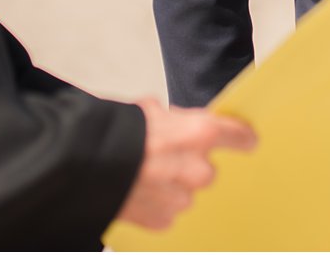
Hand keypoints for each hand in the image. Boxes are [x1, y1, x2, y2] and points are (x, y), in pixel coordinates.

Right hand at [115, 97, 257, 229]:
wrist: (84, 163)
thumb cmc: (115, 132)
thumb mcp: (151, 109)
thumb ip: (178, 120)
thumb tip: (184, 126)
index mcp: (201, 135)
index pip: (240, 137)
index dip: (241, 137)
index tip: (246, 140)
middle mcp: (199, 171)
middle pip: (208, 169)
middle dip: (191, 163)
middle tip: (164, 155)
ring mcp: (182, 200)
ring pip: (186, 192)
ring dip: (172, 185)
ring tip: (144, 174)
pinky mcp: (164, 220)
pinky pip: (168, 211)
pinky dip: (157, 203)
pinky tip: (138, 190)